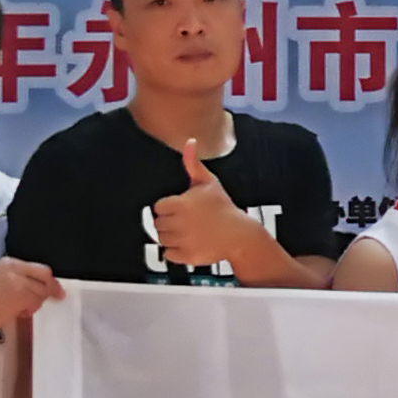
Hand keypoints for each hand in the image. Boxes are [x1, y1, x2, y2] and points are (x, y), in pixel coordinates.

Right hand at [0, 254, 63, 335]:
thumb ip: (17, 278)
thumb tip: (36, 285)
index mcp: (8, 262)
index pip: (37, 267)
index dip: (48, 279)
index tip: (53, 287)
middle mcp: (14, 267)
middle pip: (45, 275)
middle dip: (52, 288)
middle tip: (56, 297)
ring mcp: (19, 280)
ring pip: (42, 290)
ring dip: (39, 301)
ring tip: (25, 309)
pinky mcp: (21, 294)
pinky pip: (37, 301)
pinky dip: (33, 308)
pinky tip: (22, 312)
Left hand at [148, 150, 268, 272]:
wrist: (239, 234)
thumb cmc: (223, 207)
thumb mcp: (209, 182)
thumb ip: (193, 163)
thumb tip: (189, 141)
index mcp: (181, 204)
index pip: (159, 207)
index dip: (169, 207)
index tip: (181, 208)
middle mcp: (180, 223)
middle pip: (158, 224)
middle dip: (169, 222)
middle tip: (186, 221)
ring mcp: (184, 241)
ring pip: (162, 239)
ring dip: (171, 236)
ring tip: (188, 232)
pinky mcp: (187, 256)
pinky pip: (169, 254)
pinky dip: (176, 251)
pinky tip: (189, 243)